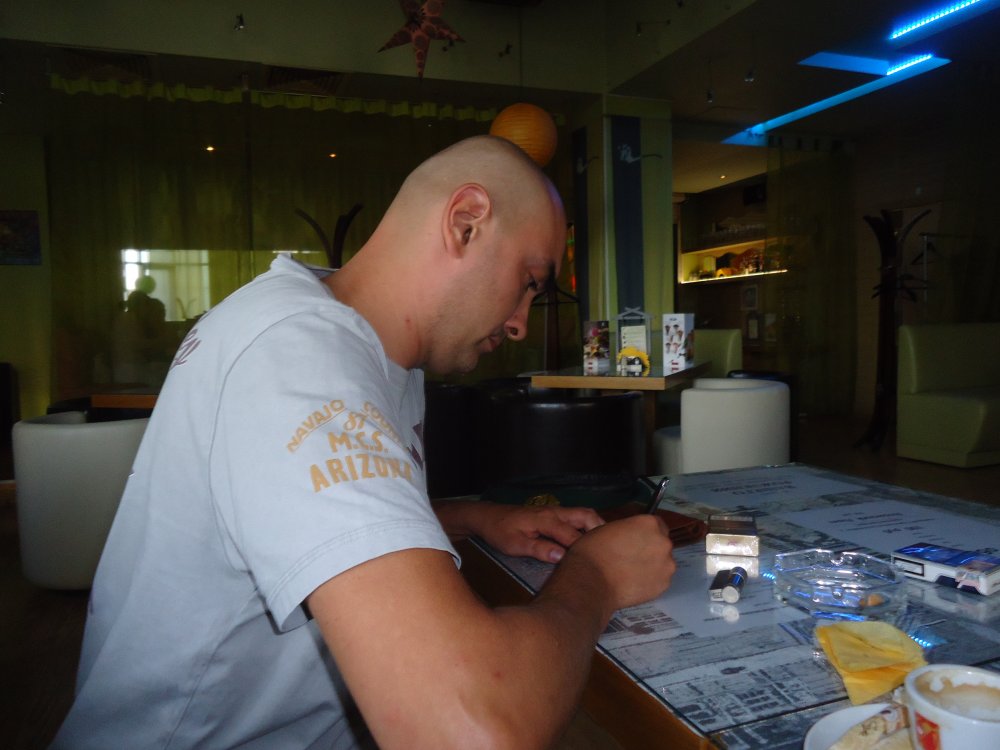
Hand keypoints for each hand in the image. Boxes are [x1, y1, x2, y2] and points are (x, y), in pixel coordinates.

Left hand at [434, 500, 603, 562]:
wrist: (488, 516)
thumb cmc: (500, 531)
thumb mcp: (514, 545)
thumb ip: (538, 549)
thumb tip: (561, 556)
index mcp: (545, 520)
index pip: (571, 534)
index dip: (583, 549)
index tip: (593, 564)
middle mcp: (554, 512)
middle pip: (586, 515)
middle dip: (599, 531)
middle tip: (608, 551)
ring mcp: (554, 511)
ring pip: (583, 514)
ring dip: (595, 527)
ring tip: (603, 546)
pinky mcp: (553, 514)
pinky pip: (576, 517)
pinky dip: (587, 526)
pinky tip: (589, 541)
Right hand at [561, 514, 675, 611]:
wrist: (591, 582)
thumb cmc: (593, 551)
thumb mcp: (609, 528)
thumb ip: (628, 531)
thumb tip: (632, 538)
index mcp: (649, 523)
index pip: (658, 524)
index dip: (647, 533)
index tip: (638, 540)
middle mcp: (663, 542)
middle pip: (662, 543)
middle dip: (651, 549)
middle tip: (633, 558)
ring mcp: (666, 564)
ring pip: (663, 563)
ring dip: (652, 565)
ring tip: (632, 574)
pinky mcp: (664, 584)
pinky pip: (660, 580)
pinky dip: (650, 582)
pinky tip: (634, 584)